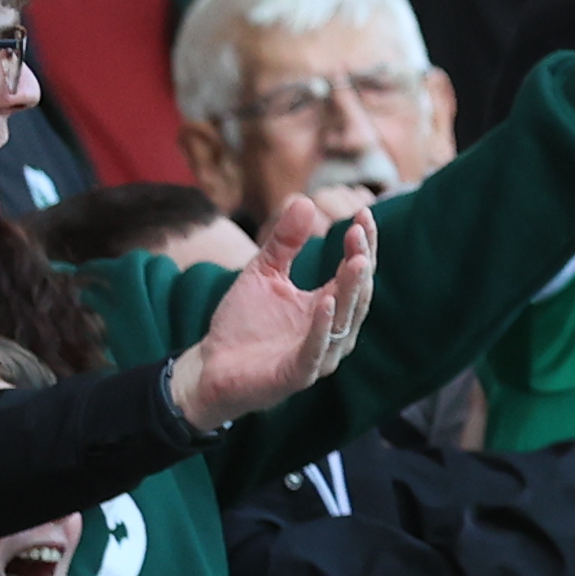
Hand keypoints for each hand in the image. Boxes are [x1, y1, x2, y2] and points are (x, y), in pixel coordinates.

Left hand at [171, 191, 376, 424]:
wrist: (211, 367)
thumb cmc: (243, 324)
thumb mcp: (262, 273)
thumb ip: (283, 243)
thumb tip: (304, 201)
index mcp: (327, 306)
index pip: (355, 273)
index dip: (362, 245)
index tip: (363, 214)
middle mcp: (332, 331)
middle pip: (357, 294)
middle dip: (361, 262)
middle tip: (360, 231)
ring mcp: (317, 355)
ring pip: (344, 322)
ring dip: (352, 291)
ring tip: (357, 261)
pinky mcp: (296, 374)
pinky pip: (315, 350)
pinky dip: (322, 328)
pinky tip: (327, 302)